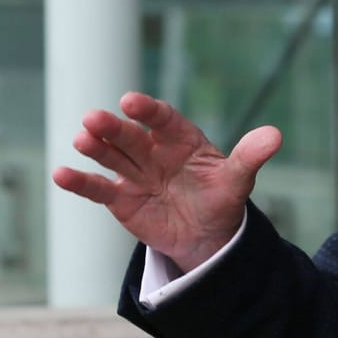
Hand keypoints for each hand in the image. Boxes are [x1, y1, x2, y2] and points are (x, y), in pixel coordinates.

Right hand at [50, 91, 280, 271]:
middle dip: (114, 128)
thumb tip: (275, 135)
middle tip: (94, 118)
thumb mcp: (238, 179)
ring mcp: (135, 174)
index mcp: (182, 139)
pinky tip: (62, 173)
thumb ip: (251, 156)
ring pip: (112, 157)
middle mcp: (154, 151)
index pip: (163, 120)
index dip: (148, 111)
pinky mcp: (121, 199)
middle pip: (132, 136)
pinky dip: (81, 181)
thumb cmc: (221, 198)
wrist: (206, 235)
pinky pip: (99, 188)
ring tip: (82, 139)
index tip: (131, 102)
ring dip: (96, 148)